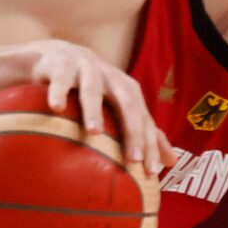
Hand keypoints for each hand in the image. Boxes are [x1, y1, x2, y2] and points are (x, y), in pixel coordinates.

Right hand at [25, 40, 172, 174]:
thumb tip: (171, 163)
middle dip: (133, 131)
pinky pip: (60, 79)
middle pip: (127, 104)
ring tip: (94, 132)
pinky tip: (56, 108)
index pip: (144, 120)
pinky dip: (58, 92)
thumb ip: (144, 131)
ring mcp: (86, 69)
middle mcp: (112, 78)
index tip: (151, 171)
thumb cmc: (95, 88)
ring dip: (94, 110)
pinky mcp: (61, 64)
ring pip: (92, 90)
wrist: (59, 56)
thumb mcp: (120, 106)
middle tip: (134, 159)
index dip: (149, 145)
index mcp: (128, 91)